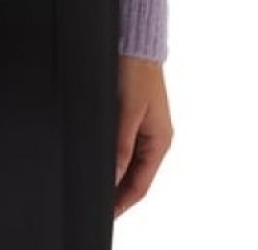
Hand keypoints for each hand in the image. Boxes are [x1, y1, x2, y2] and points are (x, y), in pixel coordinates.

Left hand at [114, 54, 173, 218]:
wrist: (136, 43)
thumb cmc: (137, 71)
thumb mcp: (128, 111)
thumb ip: (122, 145)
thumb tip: (115, 175)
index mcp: (160, 141)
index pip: (141, 183)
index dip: (124, 201)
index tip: (108, 213)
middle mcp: (155, 138)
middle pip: (136, 176)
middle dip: (119, 192)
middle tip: (98, 203)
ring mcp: (145, 128)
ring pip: (131, 163)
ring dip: (117, 176)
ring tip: (98, 188)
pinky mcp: (135, 117)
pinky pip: (126, 147)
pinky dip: (116, 158)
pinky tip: (103, 162)